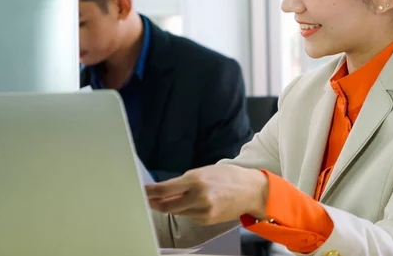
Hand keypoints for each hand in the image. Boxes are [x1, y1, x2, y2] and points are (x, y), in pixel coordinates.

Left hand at [145, 164, 268, 224]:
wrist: (251, 190)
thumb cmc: (228, 177)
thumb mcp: (205, 171)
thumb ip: (184, 181)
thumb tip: (164, 191)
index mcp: (196, 180)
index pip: (164, 189)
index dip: (149, 192)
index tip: (141, 192)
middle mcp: (198, 197)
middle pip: (166, 205)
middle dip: (156, 203)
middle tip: (148, 200)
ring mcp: (203, 211)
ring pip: (178, 211)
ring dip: (174, 205)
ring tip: (182, 197)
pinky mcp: (207, 220)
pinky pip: (189, 216)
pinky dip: (188, 210)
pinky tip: (197, 203)